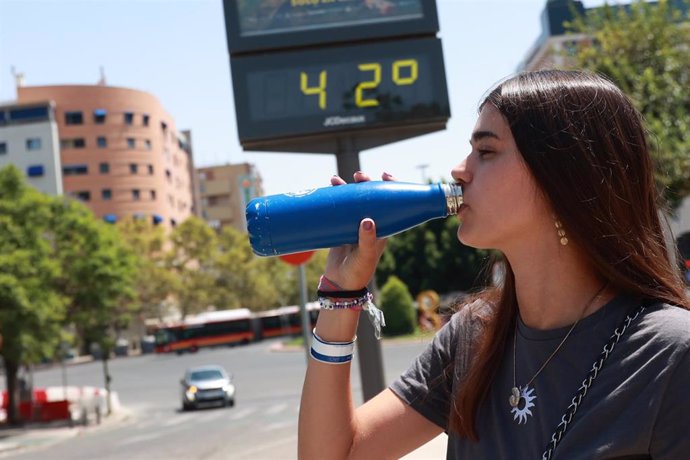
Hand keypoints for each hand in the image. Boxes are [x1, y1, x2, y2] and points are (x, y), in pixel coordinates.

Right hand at [323, 171, 394, 289]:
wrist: (340, 284)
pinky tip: (329, 187)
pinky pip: (338, 209)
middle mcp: (371, 223)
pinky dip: (334, 197)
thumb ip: (368, 240)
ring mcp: (354, 225)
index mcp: (383, 227)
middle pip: (370, 197)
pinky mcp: (340, 228)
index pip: (391, 202)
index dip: (391, 187)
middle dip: (365, 183)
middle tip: (358, 176)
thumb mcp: (365, 256)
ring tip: (337, 180)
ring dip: (347, 188)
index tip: (385, 175)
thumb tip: (368, 220)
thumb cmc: (358, 272)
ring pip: (353, 200)